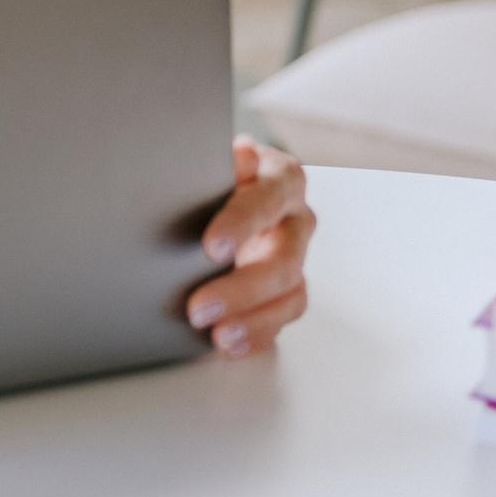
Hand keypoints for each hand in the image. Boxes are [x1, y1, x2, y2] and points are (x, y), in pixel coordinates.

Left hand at [185, 137, 312, 357]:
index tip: (210, 247)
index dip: (240, 224)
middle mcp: (296, 219)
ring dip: (251, 319)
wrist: (224, 189)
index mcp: (282, 179)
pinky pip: (282, 317)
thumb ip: (228, 163)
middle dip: (240, 288)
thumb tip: (241, 153)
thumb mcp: (218, 159)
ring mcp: (296, 256)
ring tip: (216, 334)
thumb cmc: (219, 174)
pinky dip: (256, 333)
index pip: (267, 200)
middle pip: (283, 259)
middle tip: (199, 306)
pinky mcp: (289, 288)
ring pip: (289, 293)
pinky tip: (228, 343)